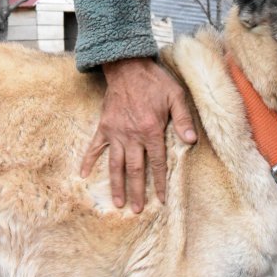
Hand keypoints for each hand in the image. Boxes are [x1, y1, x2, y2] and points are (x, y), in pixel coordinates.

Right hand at [80, 57, 197, 211]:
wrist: (127, 66)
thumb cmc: (154, 81)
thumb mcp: (176, 96)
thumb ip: (184, 119)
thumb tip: (192, 141)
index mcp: (150, 130)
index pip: (157, 162)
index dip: (159, 182)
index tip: (161, 199)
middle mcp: (132, 135)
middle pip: (134, 169)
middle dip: (136, 191)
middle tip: (137, 210)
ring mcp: (115, 132)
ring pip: (115, 164)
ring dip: (116, 185)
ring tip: (117, 203)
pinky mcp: (104, 127)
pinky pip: (95, 147)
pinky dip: (89, 161)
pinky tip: (83, 175)